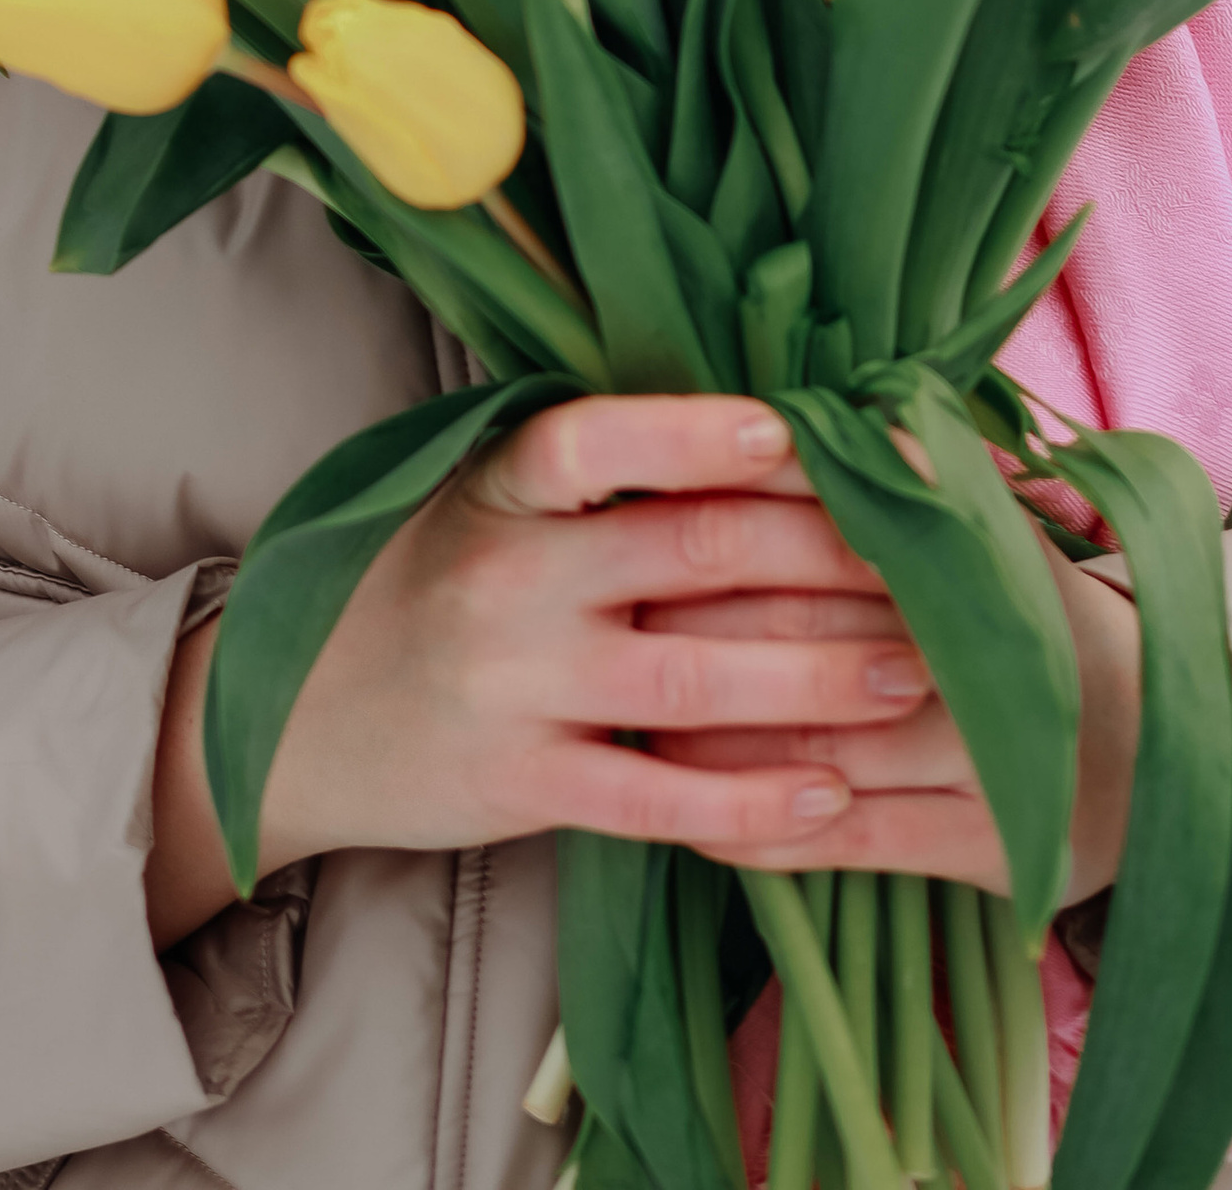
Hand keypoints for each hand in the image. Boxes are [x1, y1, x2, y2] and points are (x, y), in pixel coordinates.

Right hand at [146, 395, 944, 949]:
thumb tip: (764, 427)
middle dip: (833, 557)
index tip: (804, 428)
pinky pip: (661, 802)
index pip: (609, 436)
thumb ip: (597, 470)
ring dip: (824, 678)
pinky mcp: (524, 787)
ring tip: (918, 672)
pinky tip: (833, 795)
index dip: (709, 431)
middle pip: (697, 553)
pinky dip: (755, 804)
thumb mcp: (482, 492)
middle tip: (933, 561)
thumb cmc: (428, 576)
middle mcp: (512, 575)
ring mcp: (518, 687)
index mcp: (505, 483)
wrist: (298, 712)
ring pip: (700, 683)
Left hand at [644, 494, 1143, 896]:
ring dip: (717, 745)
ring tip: (632, 727)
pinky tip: (694, 820)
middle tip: (620, 624)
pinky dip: (764, 833)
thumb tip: (811, 409)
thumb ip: (913, 472)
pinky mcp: (997, 848)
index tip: (654, 520)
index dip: (742, 526)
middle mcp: (997, 655)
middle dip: (709, 634)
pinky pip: (853, 843)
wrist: (1163, 745)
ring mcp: (999, 759)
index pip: (839, 533)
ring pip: (824, 749)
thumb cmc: (1035, 617)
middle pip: (817, 637)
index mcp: (986, 557)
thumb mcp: (994, 527)